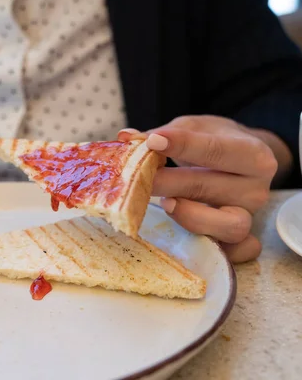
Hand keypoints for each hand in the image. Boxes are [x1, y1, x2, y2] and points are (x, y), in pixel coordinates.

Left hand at [118, 115, 278, 262]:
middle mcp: (256, 188)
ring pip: (228, 226)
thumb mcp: (193, 127)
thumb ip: (163, 133)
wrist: (245, 162)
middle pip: (210, 188)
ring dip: (189, 216)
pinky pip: (234, 254)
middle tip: (138, 177)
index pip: (217, 150)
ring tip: (164, 203)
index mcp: (253, 154)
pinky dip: (211, 249)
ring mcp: (251, 218)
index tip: (152, 142)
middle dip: (169, 182)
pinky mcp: (242, 242)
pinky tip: (183, 235)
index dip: (183, 146)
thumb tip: (126, 138)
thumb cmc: (215, 142)